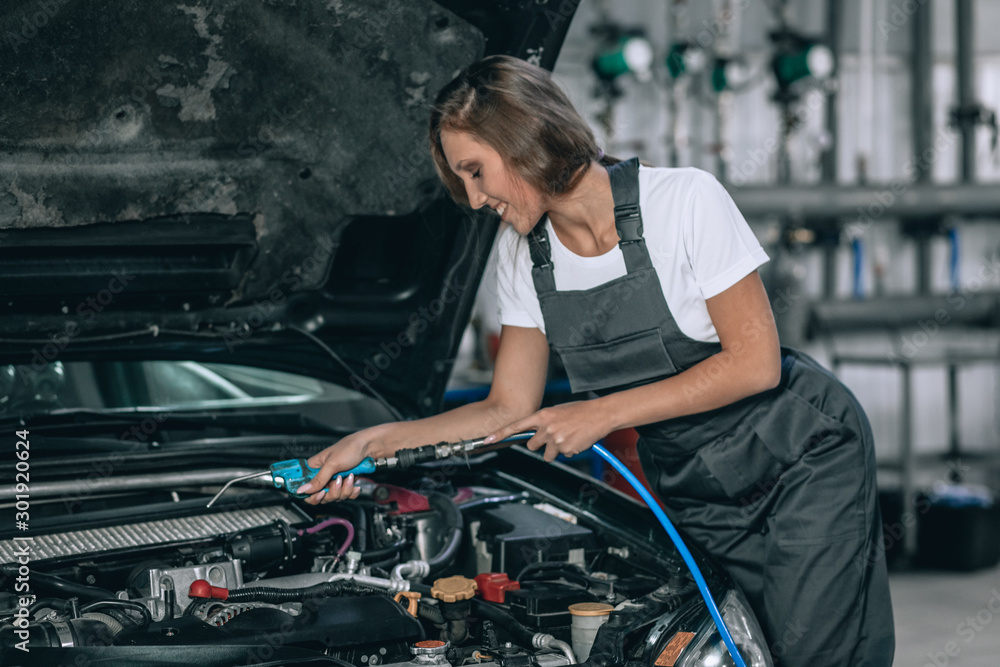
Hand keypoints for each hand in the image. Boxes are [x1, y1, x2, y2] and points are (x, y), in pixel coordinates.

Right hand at [298, 424, 388, 503]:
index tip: (319, 493)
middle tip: (337, 482)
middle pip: (320, 496)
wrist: (370, 447)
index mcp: (314, 468)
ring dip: (344, 490)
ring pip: (334, 497)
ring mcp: (334, 481)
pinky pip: (345, 496)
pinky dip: (352, 491)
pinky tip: (354, 482)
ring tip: (349, 477)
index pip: (304, 487)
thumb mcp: (332, 464)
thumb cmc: (350, 448)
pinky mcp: (345, 485)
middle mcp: (323, 476)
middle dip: (332, 492)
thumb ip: (318, 479)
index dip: (310, 494)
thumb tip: (302, 490)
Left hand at [483, 401, 611, 462]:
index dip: (500, 434)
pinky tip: (577, 440)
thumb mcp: (557, 412)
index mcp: (542, 415)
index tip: (486, 440)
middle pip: (532, 445)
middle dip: (540, 444)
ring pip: (547, 454)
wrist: (600, 414)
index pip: (516, 426)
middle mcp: (546, 427)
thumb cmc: (579, 411)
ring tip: (568, 437)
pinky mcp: (565, 449)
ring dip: (554, 450)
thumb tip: (534, 437)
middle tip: (554, 436)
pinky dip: (568, 450)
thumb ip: (543, 422)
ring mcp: (556, 439)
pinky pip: (562, 455)